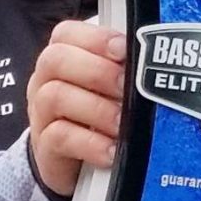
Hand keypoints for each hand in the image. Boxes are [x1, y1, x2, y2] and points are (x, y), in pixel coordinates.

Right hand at [29, 21, 127, 197]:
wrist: (78, 166)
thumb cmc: (102, 115)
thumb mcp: (112, 89)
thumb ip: (126, 70)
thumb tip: (159, 61)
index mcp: (63, 58)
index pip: (66, 34)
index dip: (96, 38)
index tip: (125, 50)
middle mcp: (45, 81)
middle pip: (55, 60)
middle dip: (97, 71)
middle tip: (128, 88)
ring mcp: (41, 114)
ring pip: (54, 96)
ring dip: (96, 109)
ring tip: (124, 123)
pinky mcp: (44, 147)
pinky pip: (59, 137)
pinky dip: (90, 143)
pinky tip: (112, 151)